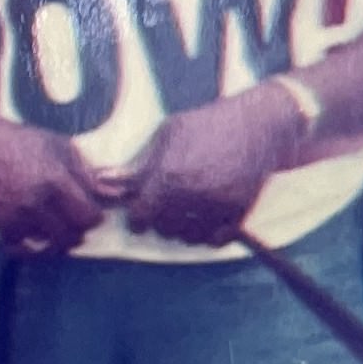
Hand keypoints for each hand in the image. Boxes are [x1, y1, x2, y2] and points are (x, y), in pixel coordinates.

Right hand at [0, 121, 113, 254]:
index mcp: (56, 180)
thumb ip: (85, 172)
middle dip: (77, 234)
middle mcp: (37, 201)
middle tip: (74, 227)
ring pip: (48, 245)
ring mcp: (17, 214)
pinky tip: (32, 238)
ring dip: (55, 243)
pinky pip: (21, 249)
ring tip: (55, 234)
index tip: (90, 213)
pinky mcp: (0, 223)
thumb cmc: (23, 141)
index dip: (94, 219)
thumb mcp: (60, 146)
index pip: (88, 216)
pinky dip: (28, 248)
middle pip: (71, 236)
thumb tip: (111, 194)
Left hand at [114, 88, 304, 244]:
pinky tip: (206, 221)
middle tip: (167, 209)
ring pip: (189, 237)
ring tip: (186, 213)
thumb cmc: (208, 124)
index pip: (141, 214)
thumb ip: (138, 165)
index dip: (137, 218)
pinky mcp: (240, 211)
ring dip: (184, 229)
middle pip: (164, 228)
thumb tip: (102, 182)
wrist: (260, 123)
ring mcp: (219, 205)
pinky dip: (208, 236)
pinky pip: (216, 240)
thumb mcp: (167, 136)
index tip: (140, 217)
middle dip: (161, 221)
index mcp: (170, 174)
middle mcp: (193, 194)